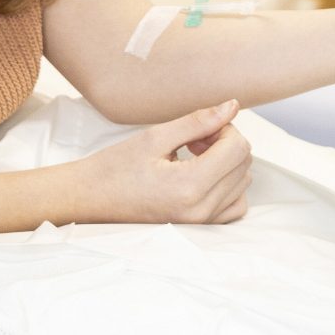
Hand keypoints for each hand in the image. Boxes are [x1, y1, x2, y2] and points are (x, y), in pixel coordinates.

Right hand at [63, 101, 252, 224]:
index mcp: (190, 186)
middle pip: (244, 164)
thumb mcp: (156, 137)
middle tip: (193, 140)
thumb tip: (232, 106)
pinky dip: (227, 187)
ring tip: (194, 157)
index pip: (238, 148)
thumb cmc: (115, 167)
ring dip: (226, 163)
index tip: (199, 129)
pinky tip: (202, 176)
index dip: (224, 128)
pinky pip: (234, 206)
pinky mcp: (198, 228)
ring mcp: (201, 223)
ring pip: (243, 184)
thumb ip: (198, 121)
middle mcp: (201, 210)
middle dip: (225, 143)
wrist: (90, 200)